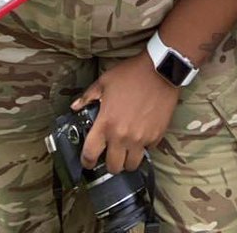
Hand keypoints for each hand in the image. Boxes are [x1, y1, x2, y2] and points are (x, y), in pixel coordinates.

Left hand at [71, 51, 179, 174]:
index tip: (88, 161)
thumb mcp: (105, 81)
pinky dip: (143, 148)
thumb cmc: (131, 74)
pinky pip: (147, 151)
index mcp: (106, 123)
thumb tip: (75, 106)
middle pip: (113, 166)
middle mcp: (122, 135)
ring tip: (126, 149)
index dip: (86, 161)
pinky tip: (141, 136)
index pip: (90, 154)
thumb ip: (88, 96)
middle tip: (110, 154)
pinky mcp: (156, 137)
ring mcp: (141, 138)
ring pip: (131, 165)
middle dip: (109, 163)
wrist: (160, 70)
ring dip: (127, 160)